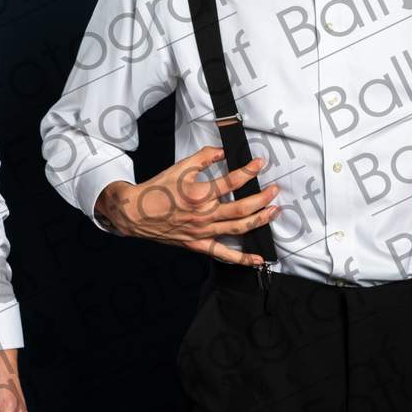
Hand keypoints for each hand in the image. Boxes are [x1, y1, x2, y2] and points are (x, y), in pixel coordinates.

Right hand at [96, 146, 279, 265]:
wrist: (136, 212)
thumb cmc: (156, 190)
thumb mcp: (179, 167)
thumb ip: (203, 157)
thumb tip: (222, 152)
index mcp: (199, 193)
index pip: (233, 181)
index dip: (249, 170)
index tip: (259, 164)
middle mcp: (204, 214)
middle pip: (242, 207)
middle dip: (263, 198)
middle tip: (274, 190)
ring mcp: (203, 231)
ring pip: (239, 228)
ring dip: (260, 220)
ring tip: (273, 211)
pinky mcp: (199, 244)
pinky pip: (224, 254)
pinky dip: (243, 259)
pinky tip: (258, 258)